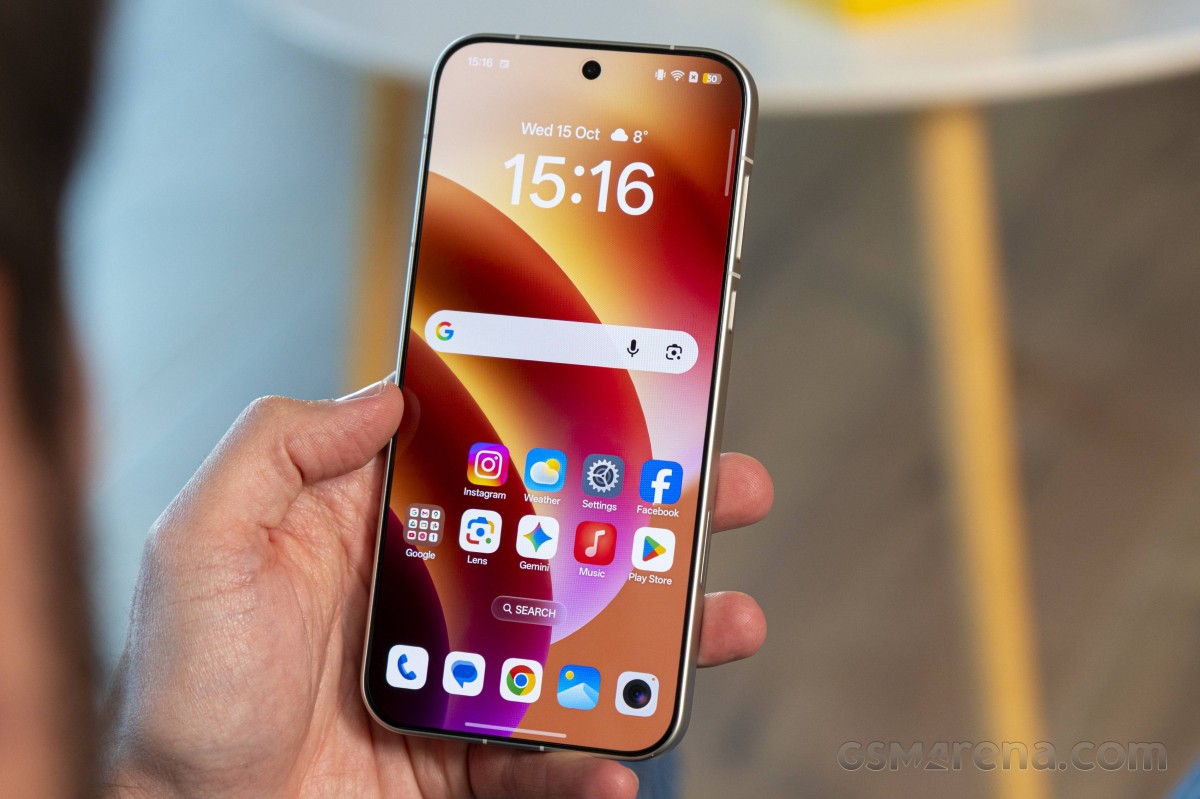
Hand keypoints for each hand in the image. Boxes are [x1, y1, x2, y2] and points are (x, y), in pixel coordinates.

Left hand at [106, 379, 772, 798]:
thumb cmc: (186, 687)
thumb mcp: (205, 543)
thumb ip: (279, 449)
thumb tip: (386, 392)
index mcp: (381, 529)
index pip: (493, 460)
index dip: (565, 427)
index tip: (638, 397)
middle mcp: (435, 595)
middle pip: (564, 544)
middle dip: (652, 517)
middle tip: (727, 489)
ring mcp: (462, 679)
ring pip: (582, 646)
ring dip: (660, 634)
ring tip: (729, 620)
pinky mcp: (467, 760)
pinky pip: (542, 761)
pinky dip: (585, 768)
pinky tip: (616, 767)